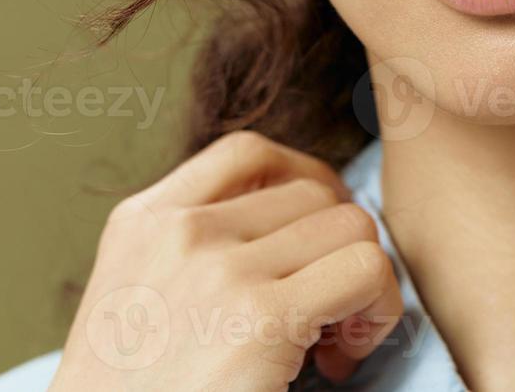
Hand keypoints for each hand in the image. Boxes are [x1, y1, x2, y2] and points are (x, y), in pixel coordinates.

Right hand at [50, 130, 402, 390]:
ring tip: (332, 342)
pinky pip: (366, 270)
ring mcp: (218, 270)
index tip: (309, 250)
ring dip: (363, 282)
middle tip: (322, 318)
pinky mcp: (260, 319)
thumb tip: (294, 227)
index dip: (304, 189)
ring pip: (352, 225)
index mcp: (141, 222)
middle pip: (314, 191)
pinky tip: (336, 362)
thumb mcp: (138, 299)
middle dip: (334, 250)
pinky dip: (376, 313)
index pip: (249, 153)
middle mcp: (178, 233)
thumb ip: (192, 252)